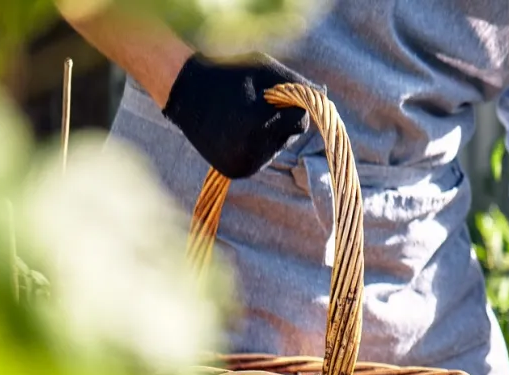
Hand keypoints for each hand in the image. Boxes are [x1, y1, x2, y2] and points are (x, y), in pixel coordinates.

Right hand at [161, 53, 313, 178]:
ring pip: (276, 149)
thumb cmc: (228, 72)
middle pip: (288, 137)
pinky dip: (256, 145)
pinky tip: (236, 131)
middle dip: (278, 120)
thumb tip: (326, 96)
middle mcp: (250, 152)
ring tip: (240, 117)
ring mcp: (242, 165)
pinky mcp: (235, 172)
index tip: (269, 93)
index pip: (299, 121)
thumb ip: (298, 84)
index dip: (289, 104)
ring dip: (268, 134)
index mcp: (258, 125)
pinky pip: (261, 158)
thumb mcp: (265, 69)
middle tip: (250, 104)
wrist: (182, 87)